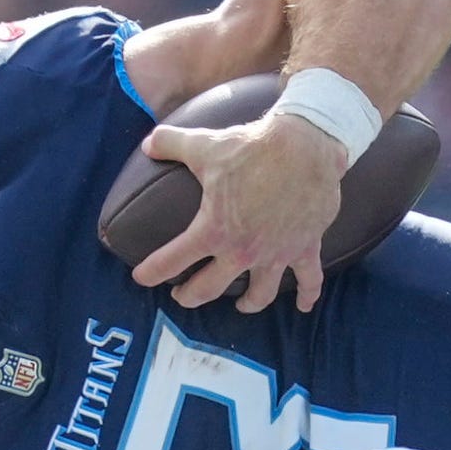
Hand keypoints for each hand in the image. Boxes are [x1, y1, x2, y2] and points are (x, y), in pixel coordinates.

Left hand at [128, 109, 339, 314]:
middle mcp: (243, 250)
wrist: (304, 147)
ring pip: (259, 294)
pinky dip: (308, 295)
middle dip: (191, 296)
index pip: (173, 260)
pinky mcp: (304, 248)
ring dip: (248, 303)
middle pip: (210, 288)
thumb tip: (147, 145)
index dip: (152, 271)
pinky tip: (304, 306)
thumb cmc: (252, 148)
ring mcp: (276, 254)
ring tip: (242, 305)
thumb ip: (170, 143)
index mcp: (214, 229)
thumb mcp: (204, 144)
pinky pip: (309, 279)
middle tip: (182, 295)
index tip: (141, 278)